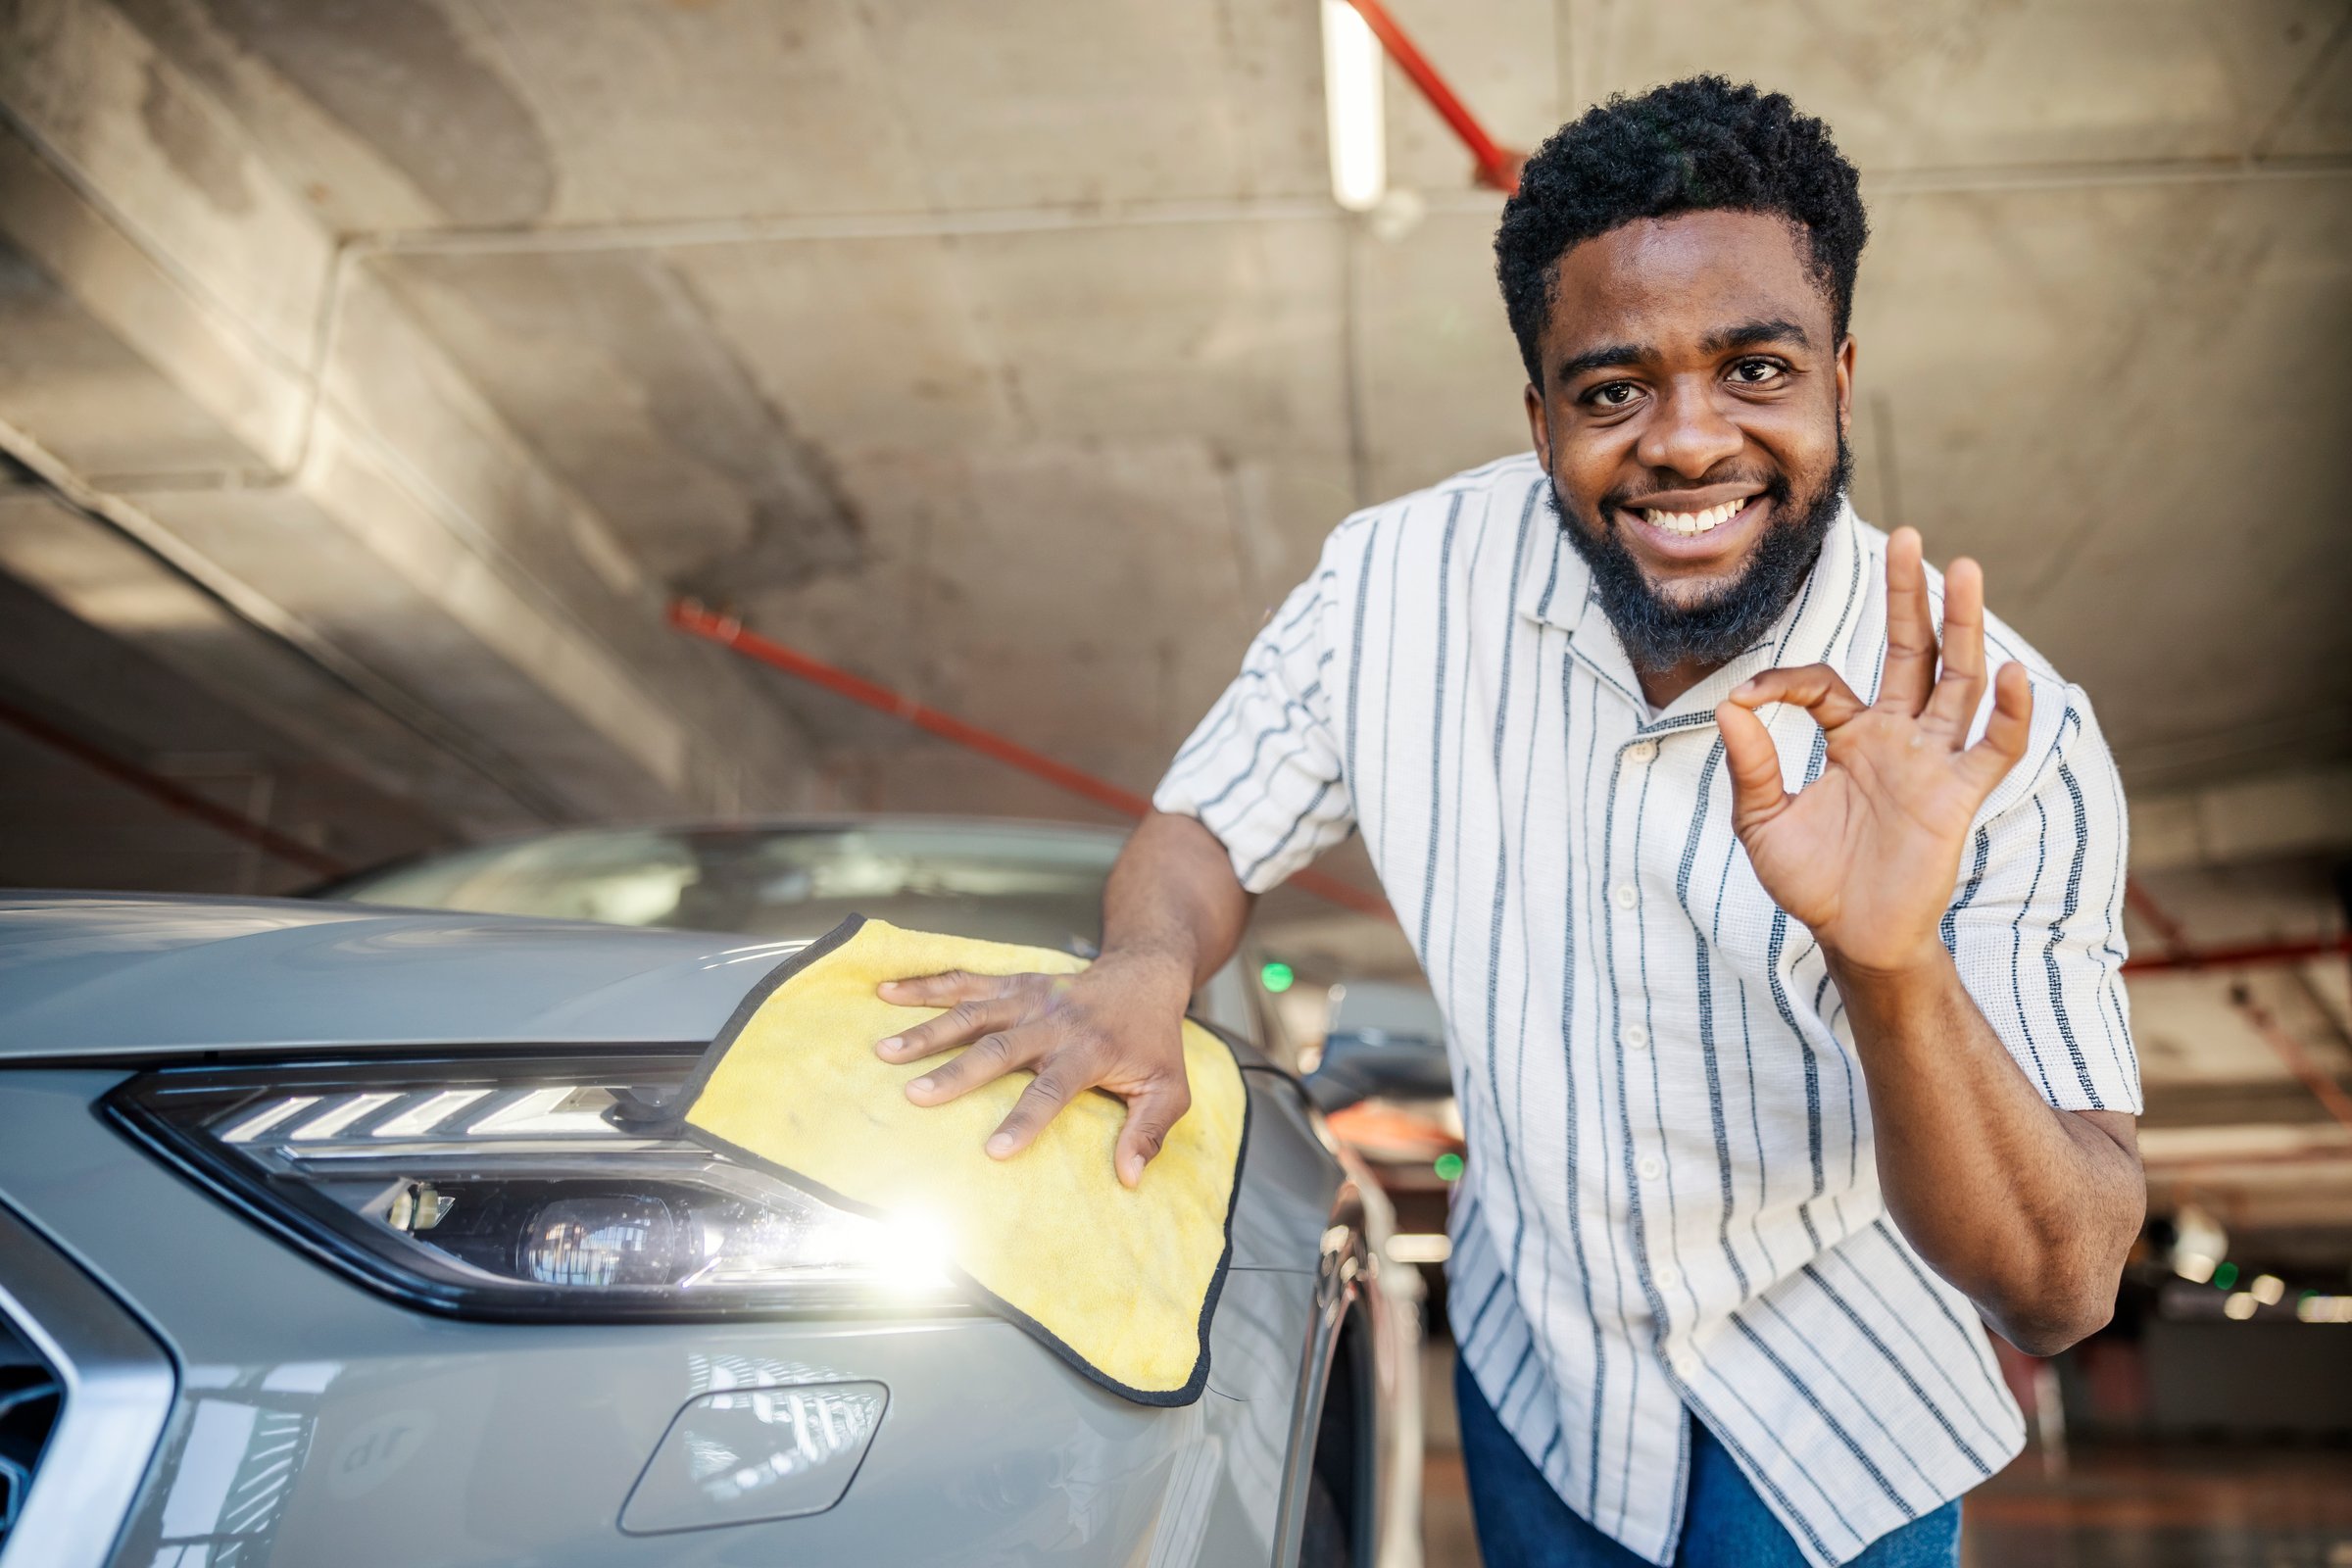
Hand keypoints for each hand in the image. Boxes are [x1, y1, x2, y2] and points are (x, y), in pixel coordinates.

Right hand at [873, 953, 1194, 1186]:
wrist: (1144, 975)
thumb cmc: (1153, 1041)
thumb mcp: (1170, 1090)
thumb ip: (1149, 1132)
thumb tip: (1130, 1178)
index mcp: (1090, 1051)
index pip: (1053, 1090)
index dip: (1025, 1120)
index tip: (994, 1151)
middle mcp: (1054, 1021)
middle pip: (1000, 1049)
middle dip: (957, 1072)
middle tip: (916, 1096)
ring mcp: (1029, 998)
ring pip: (973, 1012)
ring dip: (927, 1030)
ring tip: (886, 1051)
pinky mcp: (1013, 983)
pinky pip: (966, 981)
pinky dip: (925, 985)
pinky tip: (887, 993)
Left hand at [1714, 527, 2032, 976]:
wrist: (1853, 939)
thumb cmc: (1812, 882)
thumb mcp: (1763, 821)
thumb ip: (1751, 765)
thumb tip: (1727, 707)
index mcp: (1851, 738)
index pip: (1824, 684)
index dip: (1784, 682)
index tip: (1748, 697)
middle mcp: (1897, 738)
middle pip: (1911, 653)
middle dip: (1910, 598)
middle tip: (1910, 537)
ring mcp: (1933, 763)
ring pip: (1956, 682)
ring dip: (1962, 629)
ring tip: (1965, 571)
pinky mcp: (1958, 798)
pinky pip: (1991, 751)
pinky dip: (2007, 715)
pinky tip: (2010, 674)